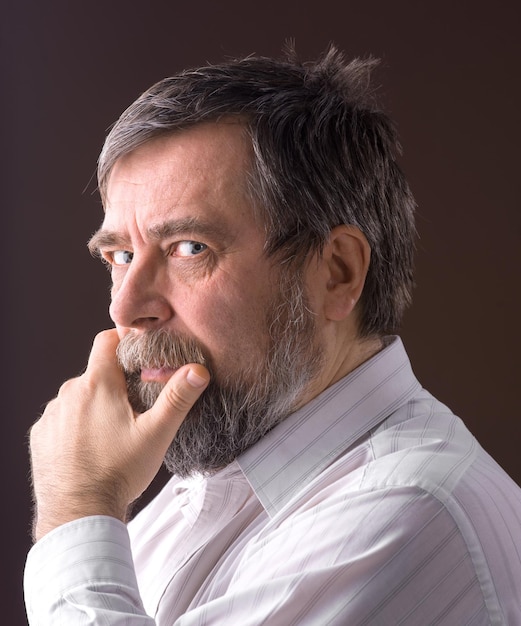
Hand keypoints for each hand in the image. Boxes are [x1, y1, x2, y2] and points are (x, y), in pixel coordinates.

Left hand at [29, 329, 208, 540]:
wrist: (79, 514)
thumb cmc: (119, 472)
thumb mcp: (157, 433)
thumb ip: (178, 397)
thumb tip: (198, 370)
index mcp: (97, 384)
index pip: (106, 340)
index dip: (124, 343)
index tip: (137, 359)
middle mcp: (68, 393)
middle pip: (95, 373)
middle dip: (114, 384)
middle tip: (133, 410)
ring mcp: (51, 415)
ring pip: (78, 396)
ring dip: (93, 406)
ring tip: (111, 435)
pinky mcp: (40, 436)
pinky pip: (61, 419)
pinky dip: (75, 426)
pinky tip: (89, 448)